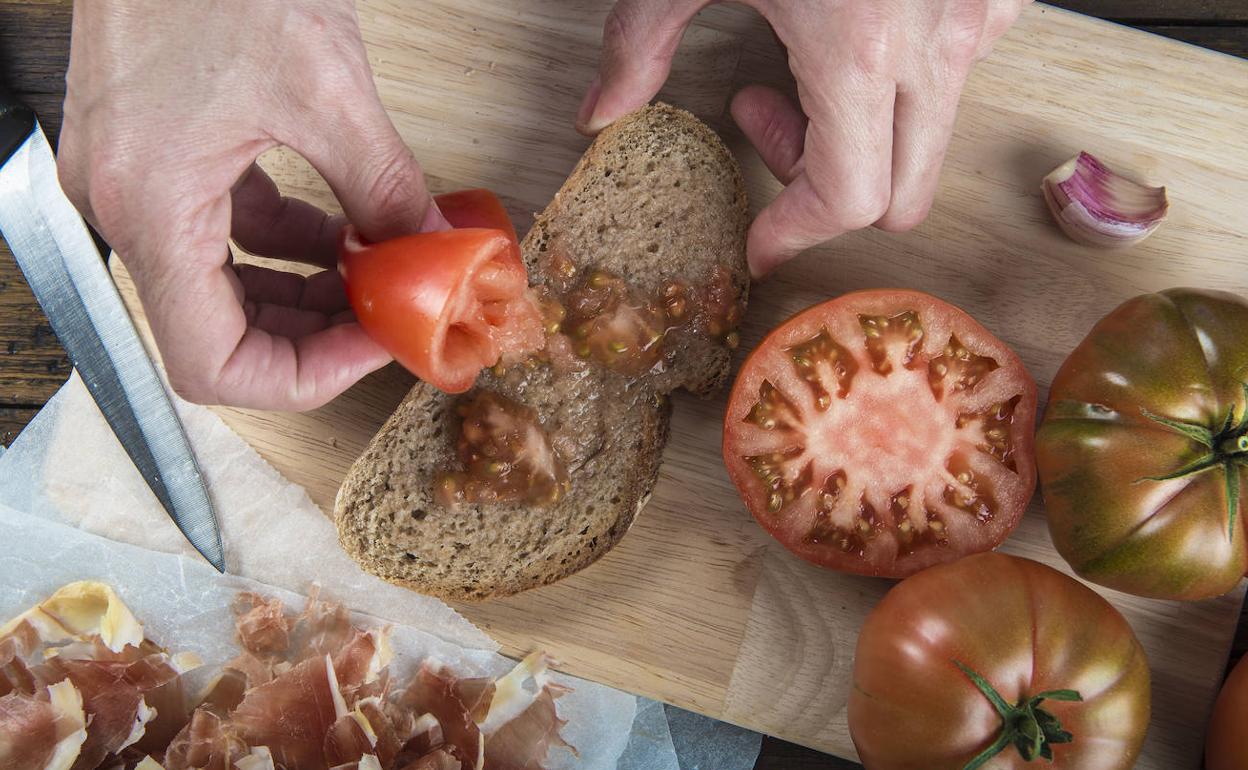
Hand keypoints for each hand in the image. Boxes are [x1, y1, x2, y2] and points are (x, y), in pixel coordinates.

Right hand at [58, 0, 447, 409]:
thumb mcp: (325, 87)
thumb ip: (383, 183)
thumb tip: (430, 244)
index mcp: (152, 208)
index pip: (214, 363)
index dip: (304, 376)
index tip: (375, 347)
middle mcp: (127, 207)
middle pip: (219, 331)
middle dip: (315, 335)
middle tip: (390, 320)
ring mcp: (136, 182)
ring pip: (223, 285)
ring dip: (304, 292)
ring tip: (379, 280)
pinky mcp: (158, 155)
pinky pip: (223, 229)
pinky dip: (287, 242)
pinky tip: (344, 230)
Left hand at [577, 0, 1029, 275]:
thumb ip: (641, 42)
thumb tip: (601, 112)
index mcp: (856, 49)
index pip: (848, 197)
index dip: (797, 233)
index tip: (760, 241)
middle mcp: (934, 42)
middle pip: (903, 192)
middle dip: (830, 194)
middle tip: (766, 133)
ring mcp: (973, 13)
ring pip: (935, 137)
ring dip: (867, 135)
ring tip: (803, 73)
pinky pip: (966, 68)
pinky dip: (910, 78)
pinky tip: (861, 34)